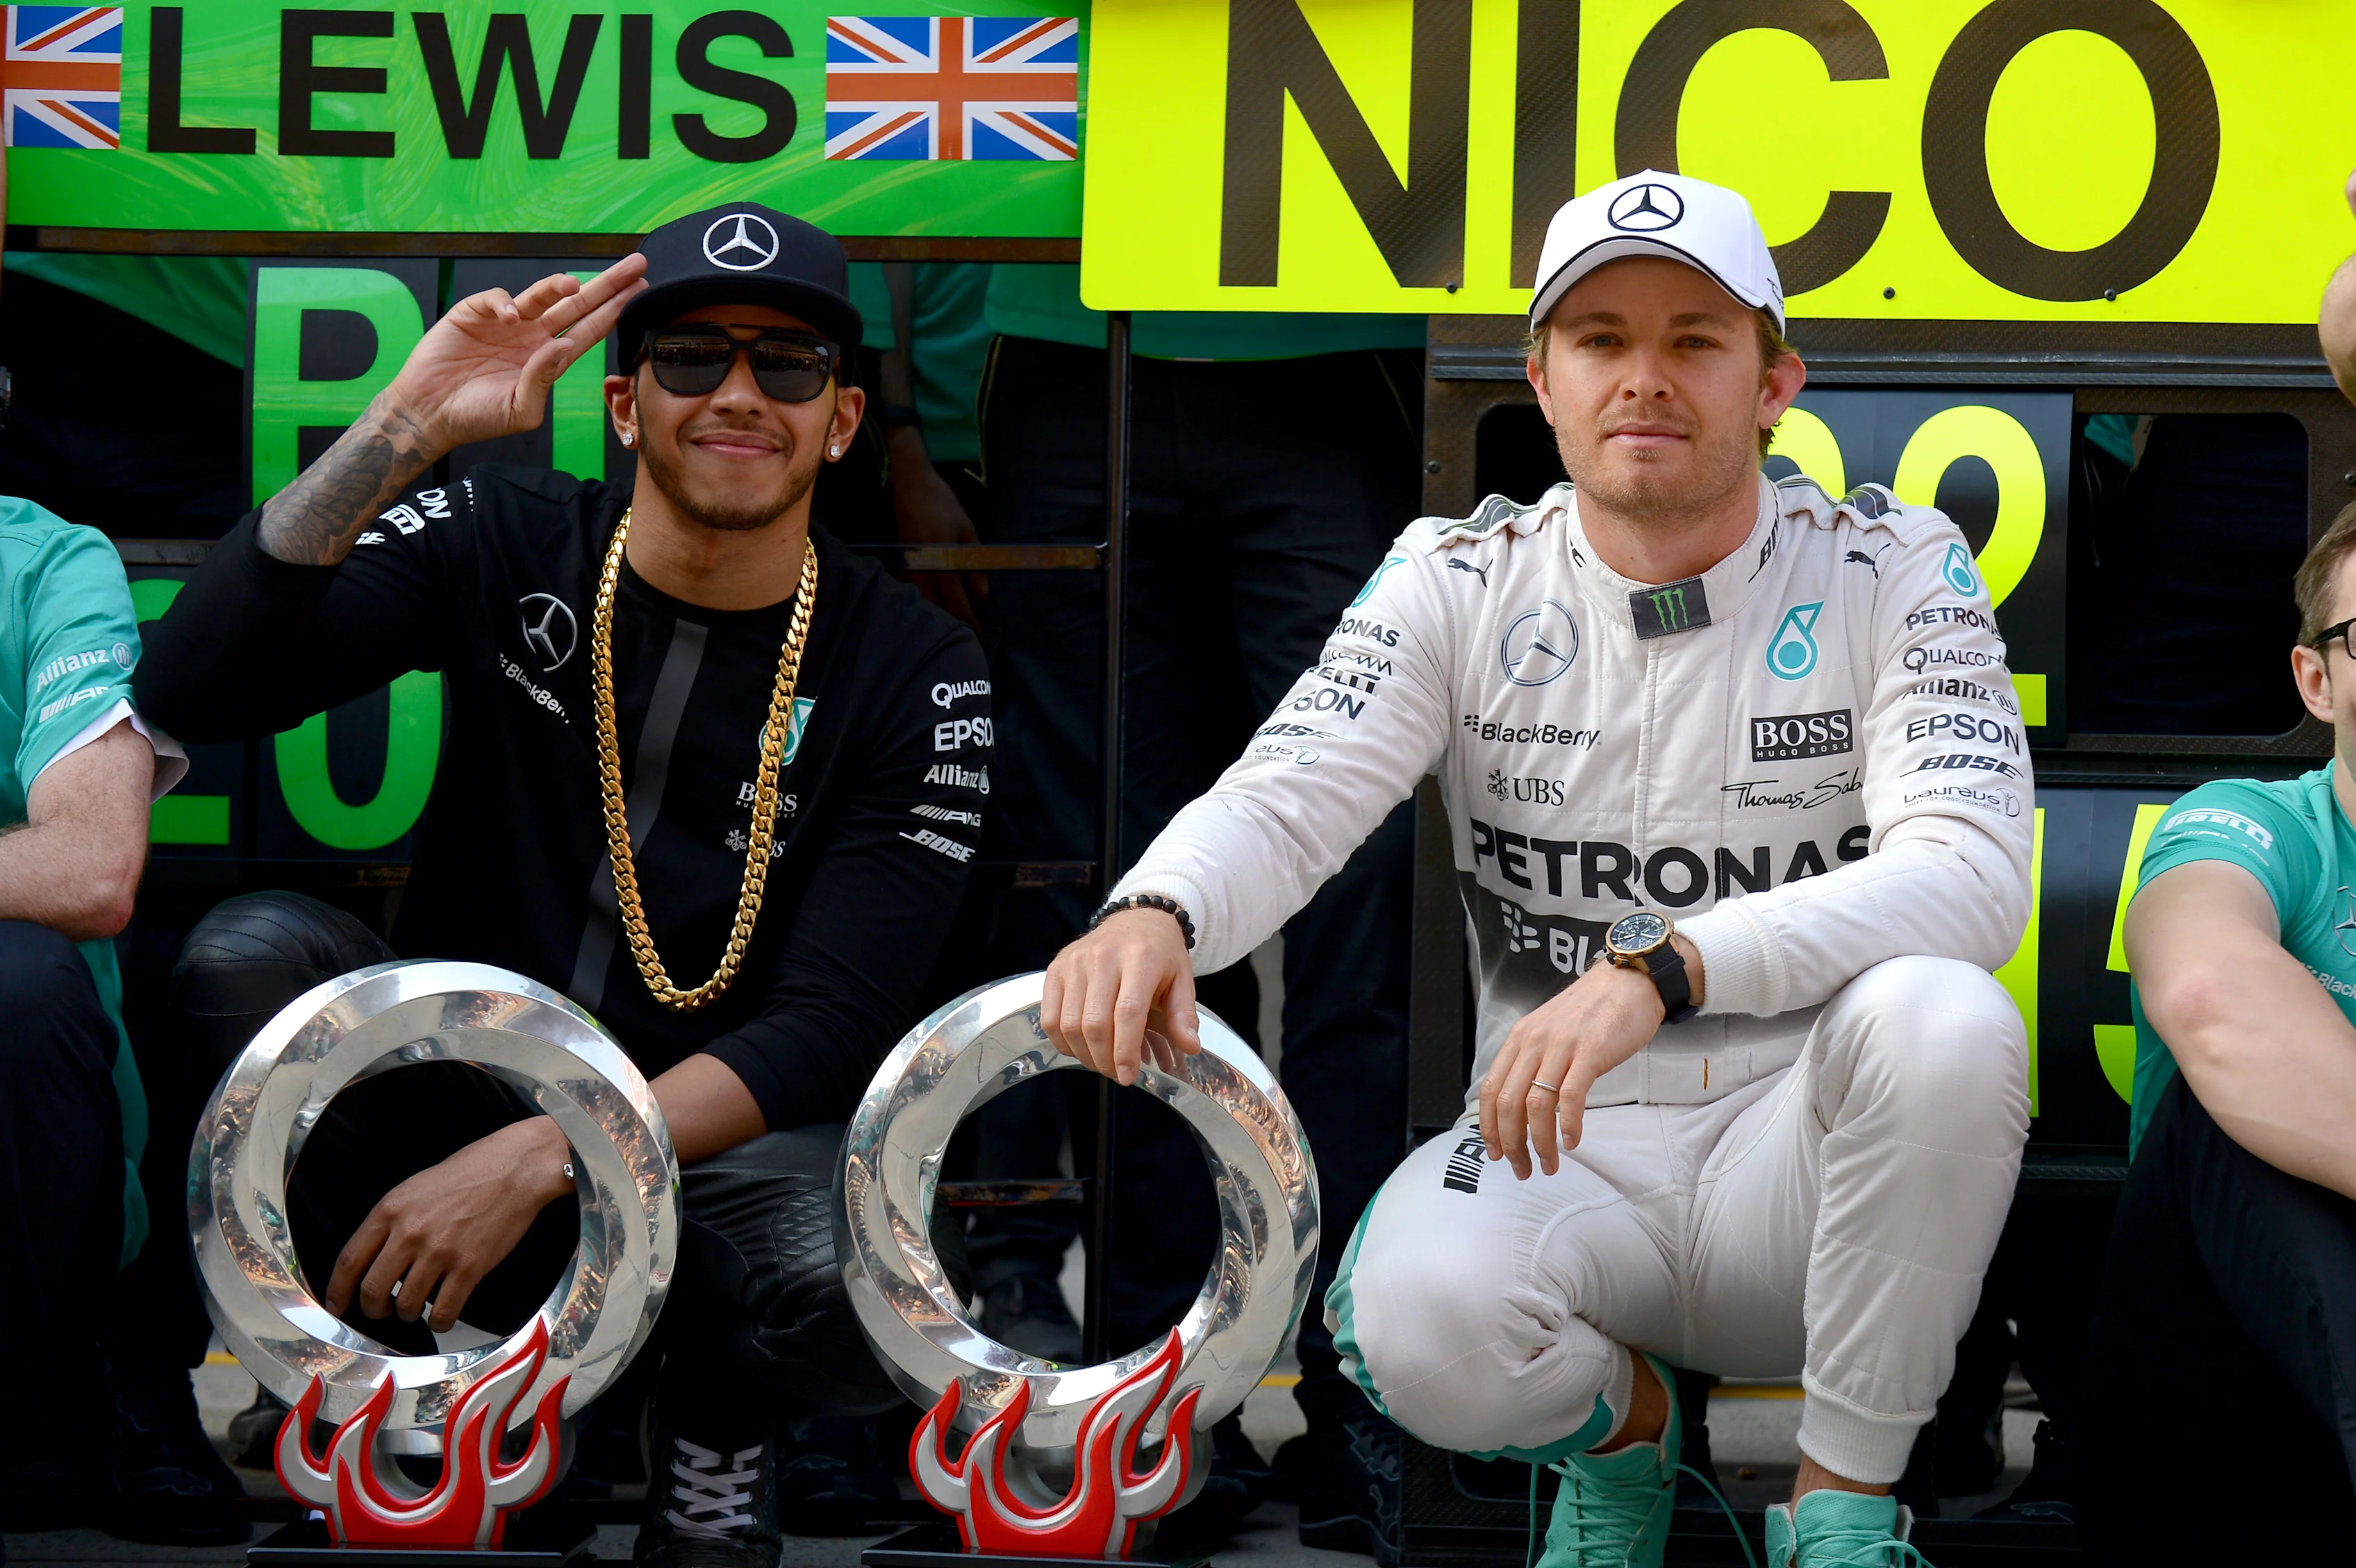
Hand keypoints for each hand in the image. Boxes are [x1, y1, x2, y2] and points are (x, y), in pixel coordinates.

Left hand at [323, 1117, 573, 1333]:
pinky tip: (442, 1315)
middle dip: (373, 1309)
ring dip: (407, 1315)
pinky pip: (442, 1311)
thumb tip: (376, 1256)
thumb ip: (393, 1220)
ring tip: (415, 1308)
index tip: (337, 1305)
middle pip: (373, 1290)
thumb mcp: (417, 1186)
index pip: (350, 1260)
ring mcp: (439, 1251)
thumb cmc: (470, 1173)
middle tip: (381, 1311)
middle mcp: (410, 1233)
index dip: (338, 1291)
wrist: (516, 1168)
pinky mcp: (469, 1267)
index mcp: (391, 1210)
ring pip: (406, 1305)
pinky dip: (439, 1321)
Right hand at [384, 255, 647, 457]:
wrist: (429, 414)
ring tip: (574, 284)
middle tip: (636, 264)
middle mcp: (532, 336)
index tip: (640, 293)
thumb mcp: (519, 410)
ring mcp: (505, 323)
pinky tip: (510, 317)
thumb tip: (564, 348)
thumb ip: (542, 382)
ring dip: (558, 287)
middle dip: (606, 285)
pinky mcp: (473, 314)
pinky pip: (496, 300)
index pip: (589, 330)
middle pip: (576, 305)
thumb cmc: (476, 417)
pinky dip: (504, 303)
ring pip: (539, 296)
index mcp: (548, 359)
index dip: (614, 311)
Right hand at [890, 426, 987, 630]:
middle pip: (936, 609)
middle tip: (970, 641)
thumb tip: (985, 597)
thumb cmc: (943, 505)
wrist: (911, 485)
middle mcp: (921, 568)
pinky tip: (935, 611)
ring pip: (922, 604)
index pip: (956, 601)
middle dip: (953, 626)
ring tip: (954, 630)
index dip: (970, 622)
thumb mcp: (968, 532)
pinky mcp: (901, 564)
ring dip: (939, 618)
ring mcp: (908, 567)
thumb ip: (975, 565)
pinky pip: (912, 593)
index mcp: (941, 560)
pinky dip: (925, 604)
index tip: (981, 637)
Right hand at [1041, 908, 1200, 1084]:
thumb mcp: (1182, 980)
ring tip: (1102, 1062)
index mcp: (1140, 958)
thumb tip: (1190, 1046)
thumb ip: (1184, 1014)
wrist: (1136, 919)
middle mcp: (1104, 956)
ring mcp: (1075, 962)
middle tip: (1117, 1073)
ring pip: (1070, 1024)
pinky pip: (1051, 1016)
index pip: (1127, 1012)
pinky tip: (1081, 1048)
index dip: (1125, 1050)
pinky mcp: (1057, 968)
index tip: (1128, 1075)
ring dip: (1084, 1054)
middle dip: (1105, 1059)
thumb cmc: (1160, 954)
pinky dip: (1063, 1041)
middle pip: (1095, 1023)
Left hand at [1476, 940, 1696, 1178]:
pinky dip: (1568, 1124)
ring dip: (1540, 1143)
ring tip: (1548, 1163)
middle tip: (1521, 1169)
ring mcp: (1561, 1046)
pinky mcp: (1590, 1052)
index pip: (1491, 1089)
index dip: (1489, 1127)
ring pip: (1536, 1105)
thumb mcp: (1549, 1031)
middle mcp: (1534, 1042)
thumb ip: (1533, 1061)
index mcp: (1520, 1039)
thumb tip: (1521, 1104)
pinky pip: (1571, 1096)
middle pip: (1508, 1103)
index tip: (1496, 1152)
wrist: (1628, 981)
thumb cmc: (1592, 1011)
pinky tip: (1572, 1141)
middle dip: (1511, 1144)